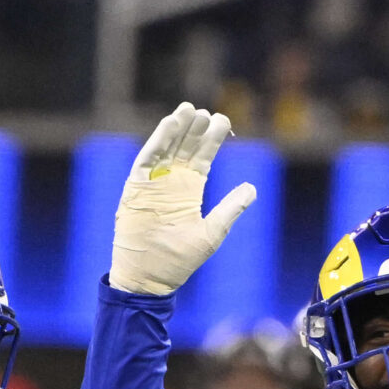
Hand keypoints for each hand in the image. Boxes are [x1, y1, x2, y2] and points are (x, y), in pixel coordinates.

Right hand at [110, 103, 255, 297]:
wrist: (148, 278)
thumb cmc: (178, 261)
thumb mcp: (211, 233)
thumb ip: (230, 210)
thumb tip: (252, 188)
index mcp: (190, 189)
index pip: (203, 155)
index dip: (213, 138)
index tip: (224, 121)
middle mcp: (172, 181)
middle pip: (186, 145)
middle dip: (196, 128)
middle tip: (207, 113)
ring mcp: (154, 182)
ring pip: (167, 146)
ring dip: (178, 128)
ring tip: (190, 110)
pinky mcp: (136, 187)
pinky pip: (147, 158)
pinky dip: (158, 140)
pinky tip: (171, 124)